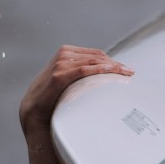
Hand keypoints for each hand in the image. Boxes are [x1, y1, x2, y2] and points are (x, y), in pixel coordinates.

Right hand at [19, 45, 133, 133]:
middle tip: (130, 72)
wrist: (34, 110)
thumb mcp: (70, 80)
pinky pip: (84, 70)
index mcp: (67, 53)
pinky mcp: (59, 74)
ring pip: (93, 61)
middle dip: (116, 64)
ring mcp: (61, 63)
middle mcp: (64, 54)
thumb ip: (83, 74)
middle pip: (98, 56)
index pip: (96, 54)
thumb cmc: (54, 96)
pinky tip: (112, 72)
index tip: (126, 69)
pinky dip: (100, 70)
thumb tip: (105, 77)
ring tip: (126, 74)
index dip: (113, 61)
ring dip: (112, 67)